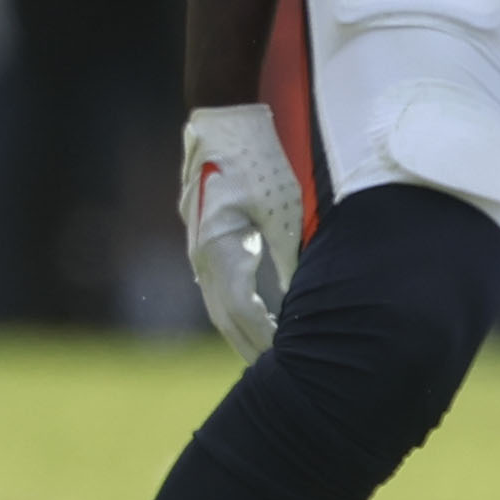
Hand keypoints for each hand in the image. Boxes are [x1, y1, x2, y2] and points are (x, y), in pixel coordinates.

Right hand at [179, 104, 304, 359]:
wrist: (222, 122)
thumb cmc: (258, 162)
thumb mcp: (283, 208)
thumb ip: (288, 254)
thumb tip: (299, 296)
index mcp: (222, 250)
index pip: (242, 313)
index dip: (263, 340)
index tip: (283, 363)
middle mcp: (203, 254)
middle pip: (225, 315)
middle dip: (248, 345)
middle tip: (273, 377)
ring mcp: (199, 245)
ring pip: (218, 300)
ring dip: (239, 328)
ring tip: (263, 354)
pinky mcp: (203, 234)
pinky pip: (218, 281)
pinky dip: (234, 304)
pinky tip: (251, 314)